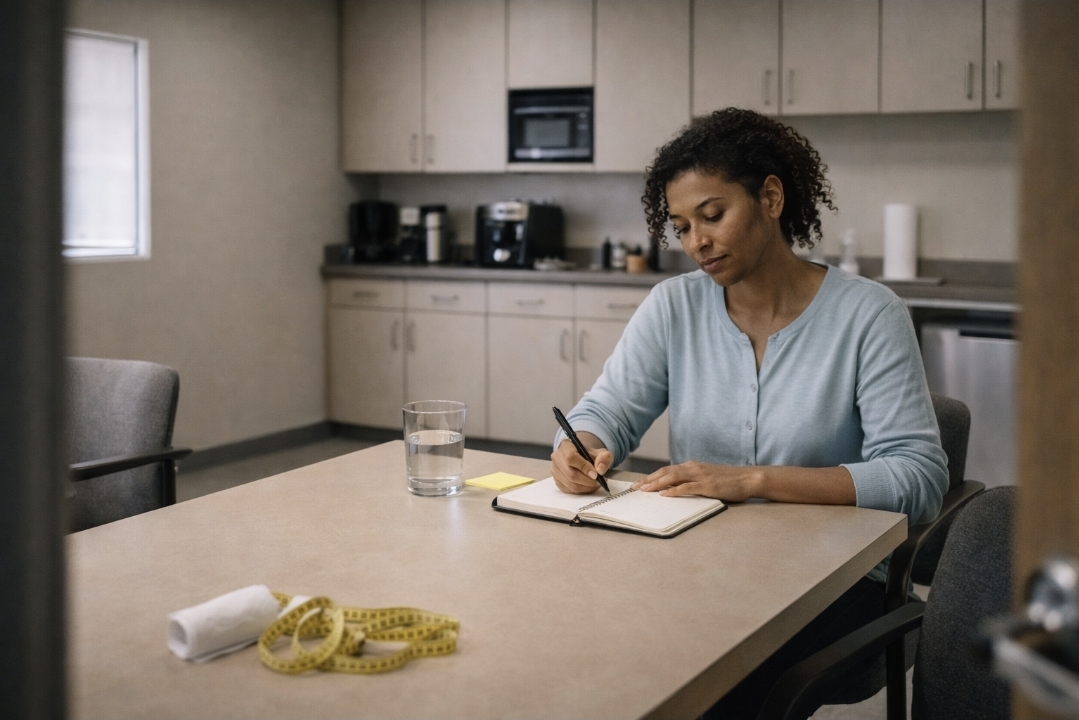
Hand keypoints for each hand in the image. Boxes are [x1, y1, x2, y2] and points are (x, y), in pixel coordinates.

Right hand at [550, 435, 612, 494]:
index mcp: (566, 446)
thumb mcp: (600, 452)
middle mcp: (557, 458)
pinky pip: (569, 490)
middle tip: (599, 482)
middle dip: (587, 481)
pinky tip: (589, 487)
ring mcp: (555, 471)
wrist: (581, 457)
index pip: (571, 458)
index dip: (584, 467)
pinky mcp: (557, 481)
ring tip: (596, 484)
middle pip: (570, 474)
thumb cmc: (589, 454)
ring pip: (570, 484)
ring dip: (586, 487)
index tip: (596, 474)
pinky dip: (581, 490)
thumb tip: (600, 470)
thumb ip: (604, 458)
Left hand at [631, 461, 762, 501]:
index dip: (651, 477)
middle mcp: (693, 468)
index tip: (638, 484)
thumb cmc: (728, 480)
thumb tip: (674, 489)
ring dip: (656, 484)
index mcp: (692, 466)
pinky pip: (687, 487)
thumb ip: (691, 481)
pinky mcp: (707, 486)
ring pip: (672, 477)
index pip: (666, 470)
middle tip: (634, 488)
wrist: (748, 478)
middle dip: (648, 480)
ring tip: (644, 490)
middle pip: (665, 472)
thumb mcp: (706, 477)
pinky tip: (664, 495)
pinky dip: (674, 491)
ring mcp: (700, 476)